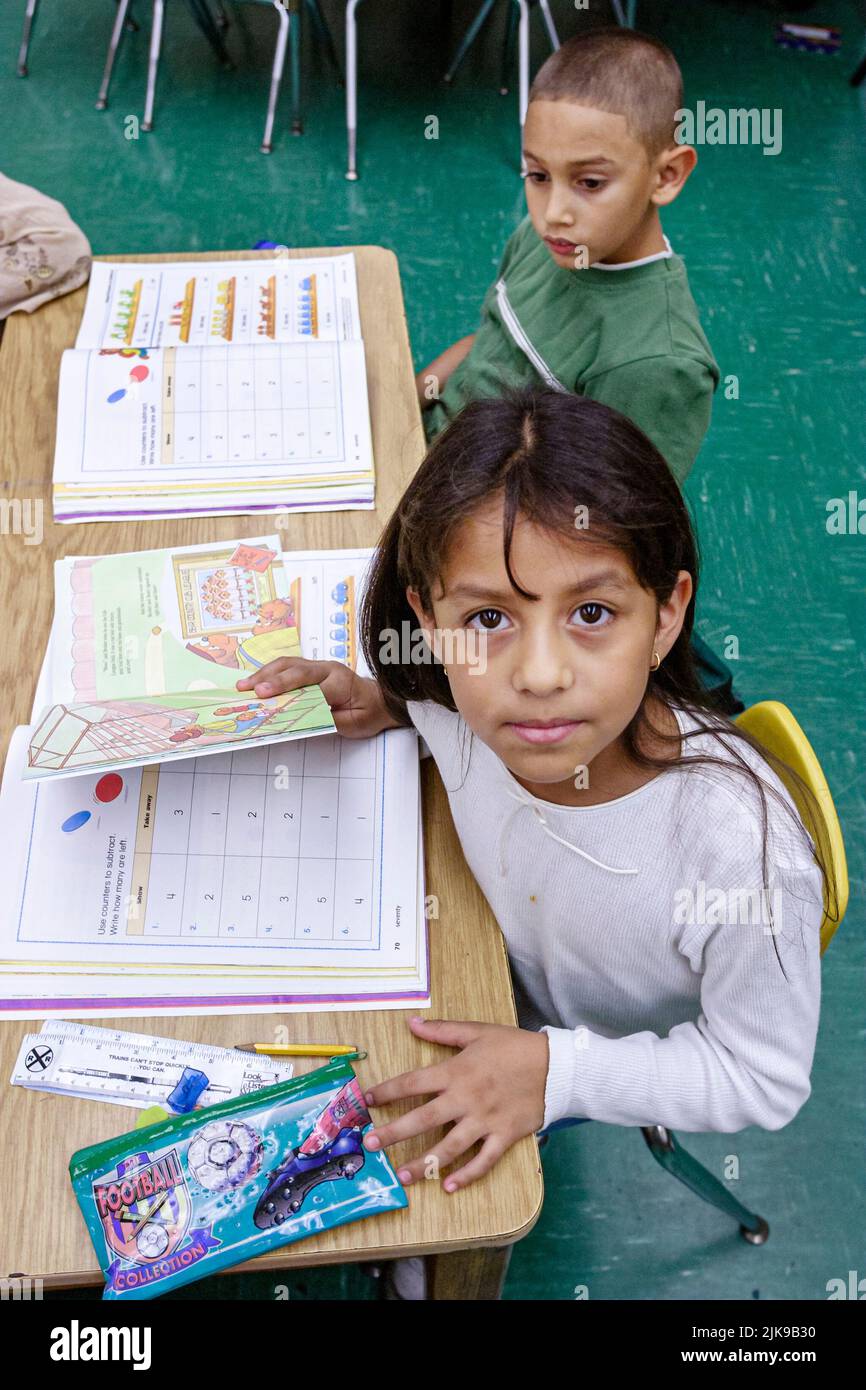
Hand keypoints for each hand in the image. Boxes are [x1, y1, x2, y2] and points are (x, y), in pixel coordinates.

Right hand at [236, 658, 398, 738]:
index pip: (311, 684)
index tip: (268, 696)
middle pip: (294, 669)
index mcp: (340, 681)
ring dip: (264, 674)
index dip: (289, 689)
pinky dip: (268, 674)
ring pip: (287, 664)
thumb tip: (301, 720)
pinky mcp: (310, 670)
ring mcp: (318, 667)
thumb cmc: (367, 713)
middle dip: (271, 680)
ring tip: (244, 686)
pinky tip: (254, 683)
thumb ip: (328, 721)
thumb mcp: (353, 724)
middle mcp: (327, 669)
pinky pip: (286, 668)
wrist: (379, 702)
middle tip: (251, 691)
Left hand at [362, 1017, 548, 1191]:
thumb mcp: (477, 1031)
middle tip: (370, 1145)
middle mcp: (465, 1099)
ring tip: (402, 1176)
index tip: (366, 1100)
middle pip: (423, 1119)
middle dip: (394, 1133)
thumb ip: (442, 1031)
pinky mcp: (504, 1136)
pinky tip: (448, 1186)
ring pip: (449, 1147)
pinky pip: (483, 1161)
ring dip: (423, 1163)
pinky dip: (466, 1176)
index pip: (413, 1083)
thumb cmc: (513, 1046)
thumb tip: (412, 1023)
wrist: (555, 1065)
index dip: (386, 1091)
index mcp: (456, 1071)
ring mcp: (484, 1121)